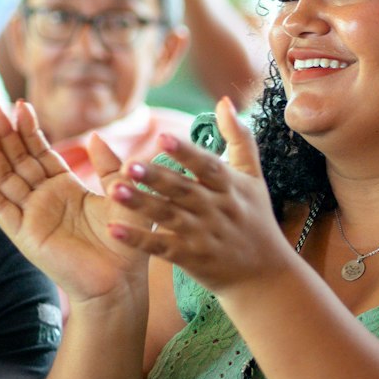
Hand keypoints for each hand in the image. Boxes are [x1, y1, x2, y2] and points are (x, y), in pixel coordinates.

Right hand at [0, 97, 146, 303]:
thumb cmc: (125, 242)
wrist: (120, 281)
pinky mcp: (24, 234)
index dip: (28, 128)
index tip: (19, 104)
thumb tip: (95, 136)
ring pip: (4, 177)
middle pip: (16, 158)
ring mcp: (31, 215)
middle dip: (3, 131)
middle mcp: (43, 198)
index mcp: (65, 187)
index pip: (39, 151)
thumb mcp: (123, 194)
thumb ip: (110, 165)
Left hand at [106, 98, 290, 294]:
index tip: (162, 137)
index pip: (207, 166)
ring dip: (141, 204)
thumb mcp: (254, 178)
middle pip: (183, 191)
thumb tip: (224, 101)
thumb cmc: (257, 221)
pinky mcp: (191, 258)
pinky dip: (139, 240)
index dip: (186, 152)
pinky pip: (161, 248)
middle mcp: (216, 210)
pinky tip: (114, 230)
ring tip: (113, 190)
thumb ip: (240, 139)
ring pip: (168, 217)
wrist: (265, 277)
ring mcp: (203, 235)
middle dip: (157, 178)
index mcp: (230, 187)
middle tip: (129, 164)